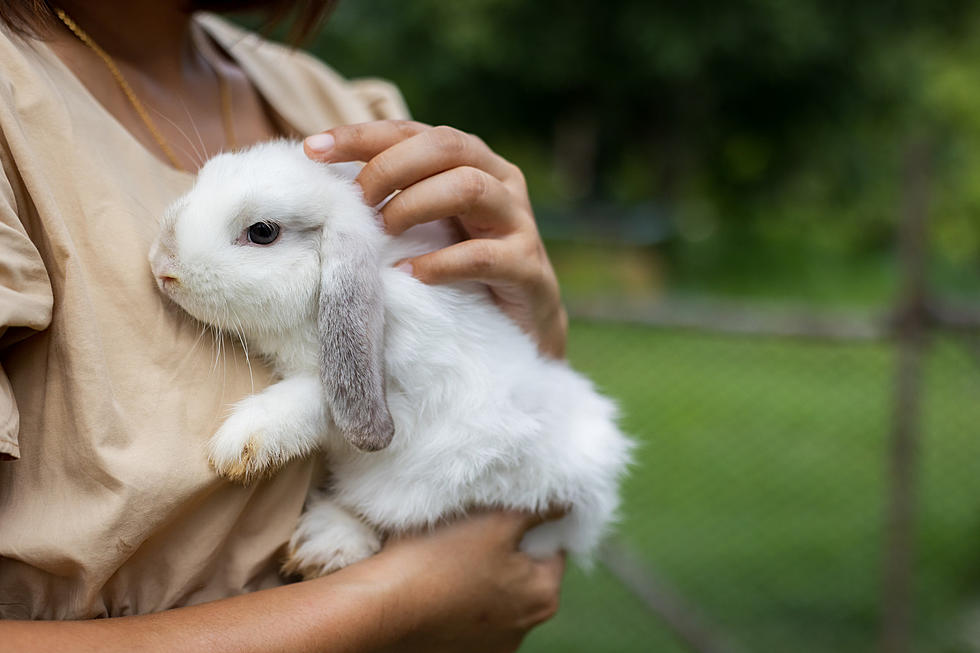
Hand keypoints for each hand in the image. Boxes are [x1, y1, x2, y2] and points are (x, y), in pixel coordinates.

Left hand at [305, 121, 567, 357]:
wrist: (520, 330)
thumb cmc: (461, 272)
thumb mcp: (425, 228)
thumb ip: (391, 202)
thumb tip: (322, 189)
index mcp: (472, 162)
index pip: (414, 132)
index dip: (363, 136)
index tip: (313, 149)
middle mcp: (501, 180)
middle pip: (446, 146)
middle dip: (390, 168)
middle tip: (357, 204)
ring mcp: (520, 222)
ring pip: (470, 187)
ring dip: (415, 205)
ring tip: (383, 234)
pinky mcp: (528, 268)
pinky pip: (484, 256)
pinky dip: (441, 264)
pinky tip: (411, 274)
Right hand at [370, 510, 566, 652]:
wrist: (380, 606)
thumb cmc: (440, 559)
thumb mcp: (497, 521)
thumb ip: (539, 510)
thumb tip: (569, 502)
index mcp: (542, 597)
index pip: (553, 548)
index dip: (532, 522)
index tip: (505, 509)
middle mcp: (522, 631)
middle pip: (522, 573)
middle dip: (504, 549)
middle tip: (475, 526)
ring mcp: (489, 647)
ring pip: (493, 594)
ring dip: (479, 574)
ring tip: (449, 553)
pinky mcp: (457, 651)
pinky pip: (467, 615)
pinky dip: (457, 596)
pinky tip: (436, 580)